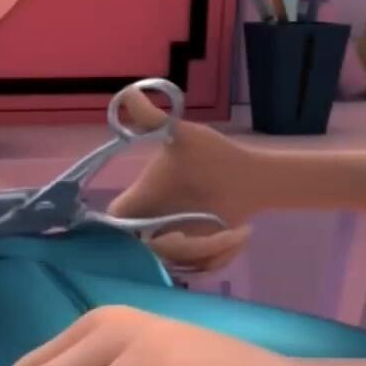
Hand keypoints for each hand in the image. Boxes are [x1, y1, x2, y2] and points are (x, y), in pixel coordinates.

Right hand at [110, 89, 263, 272]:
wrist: (251, 177)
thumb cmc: (214, 154)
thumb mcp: (183, 136)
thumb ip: (153, 121)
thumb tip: (127, 93)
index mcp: (140, 202)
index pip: (114, 225)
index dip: (120, 236)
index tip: (151, 234)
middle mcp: (149, 228)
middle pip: (152, 255)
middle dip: (189, 247)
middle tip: (220, 229)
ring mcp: (171, 246)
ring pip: (180, 266)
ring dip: (214, 251)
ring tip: (237, 231)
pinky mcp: (193, 259)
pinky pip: (198, 272)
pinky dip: (223, 259)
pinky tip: (239, 239)